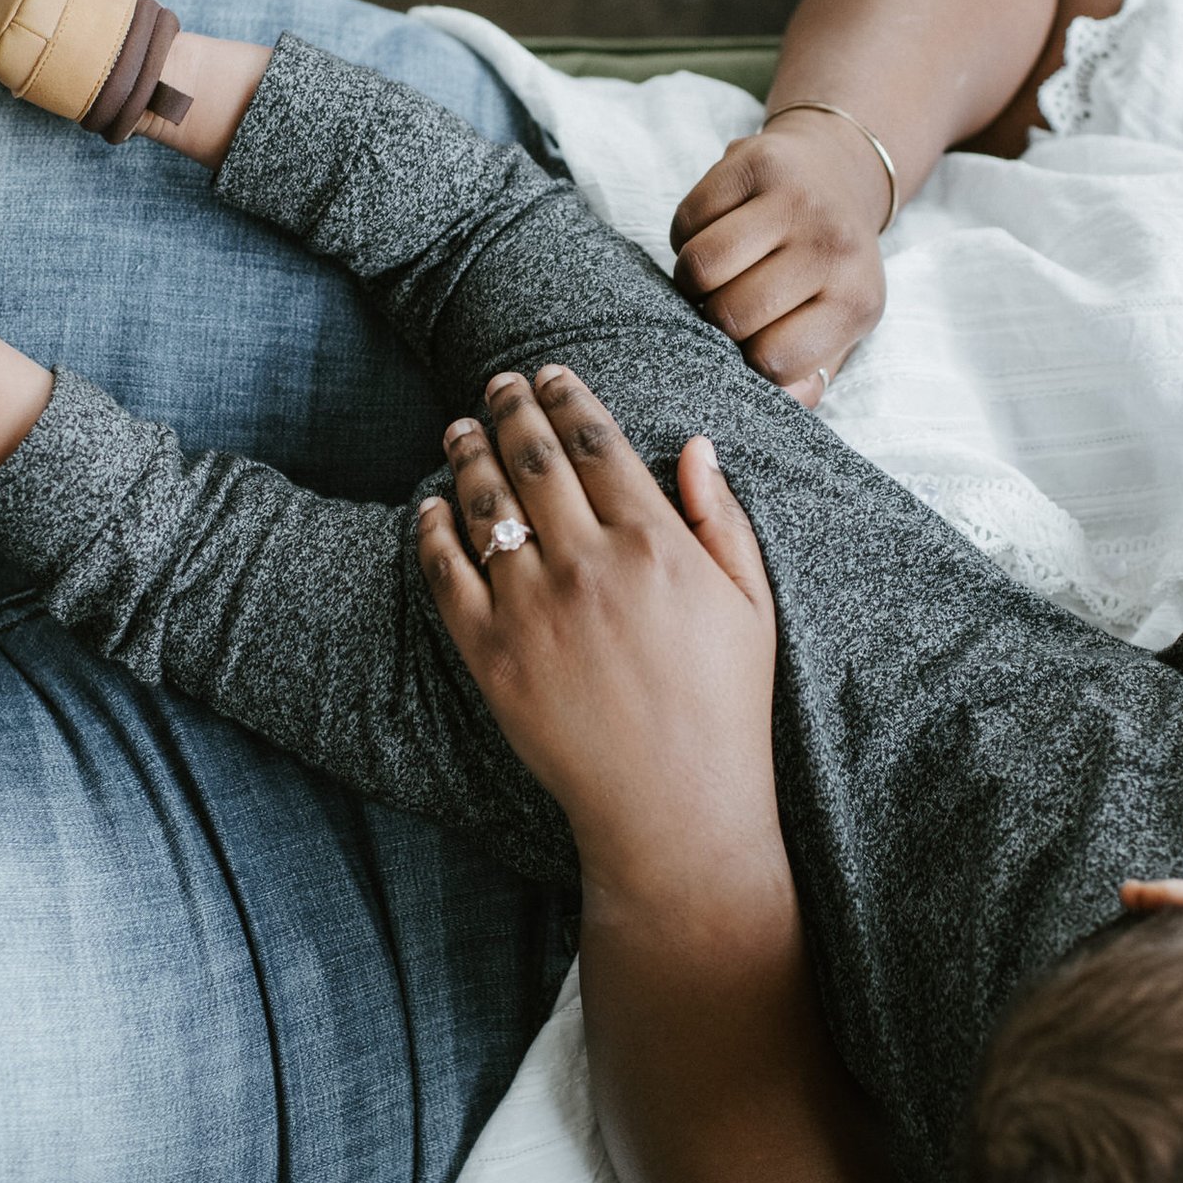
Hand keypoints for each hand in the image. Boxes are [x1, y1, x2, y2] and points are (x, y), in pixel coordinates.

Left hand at [416, 364, 782, 892]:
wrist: (674, 808)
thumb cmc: (725, 706)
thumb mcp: (751, 603)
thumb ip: (720, 518)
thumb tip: (696, 445)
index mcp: (654, 542)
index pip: (595, 441)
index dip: (567, 398)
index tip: (552, 374)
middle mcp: (586, 564)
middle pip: (532, 456)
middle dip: (511, 406)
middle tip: (499, 382)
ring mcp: (531, 608)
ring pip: (484, 504)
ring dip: (467, 452)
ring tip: (461, 427)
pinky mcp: (491, 654)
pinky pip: (446, 573)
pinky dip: (433, 529)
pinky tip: (432, 506)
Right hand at [668, 113, 888, 407]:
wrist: (838, 168)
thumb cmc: (826, 265)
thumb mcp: (837, 325)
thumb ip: (808, 375)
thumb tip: (774, 401)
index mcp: (857, 301)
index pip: (773, 362)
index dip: (745, 362)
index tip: (747, 344)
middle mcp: (833, 248)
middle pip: (731, 314)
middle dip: (712, 320)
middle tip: (724, 306)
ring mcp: (796, 200)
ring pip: (701, 266)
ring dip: (690, 280)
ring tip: (715, 276)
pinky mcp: (757, 161)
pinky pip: (687, 220)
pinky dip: (685, 236)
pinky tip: (712, 234)